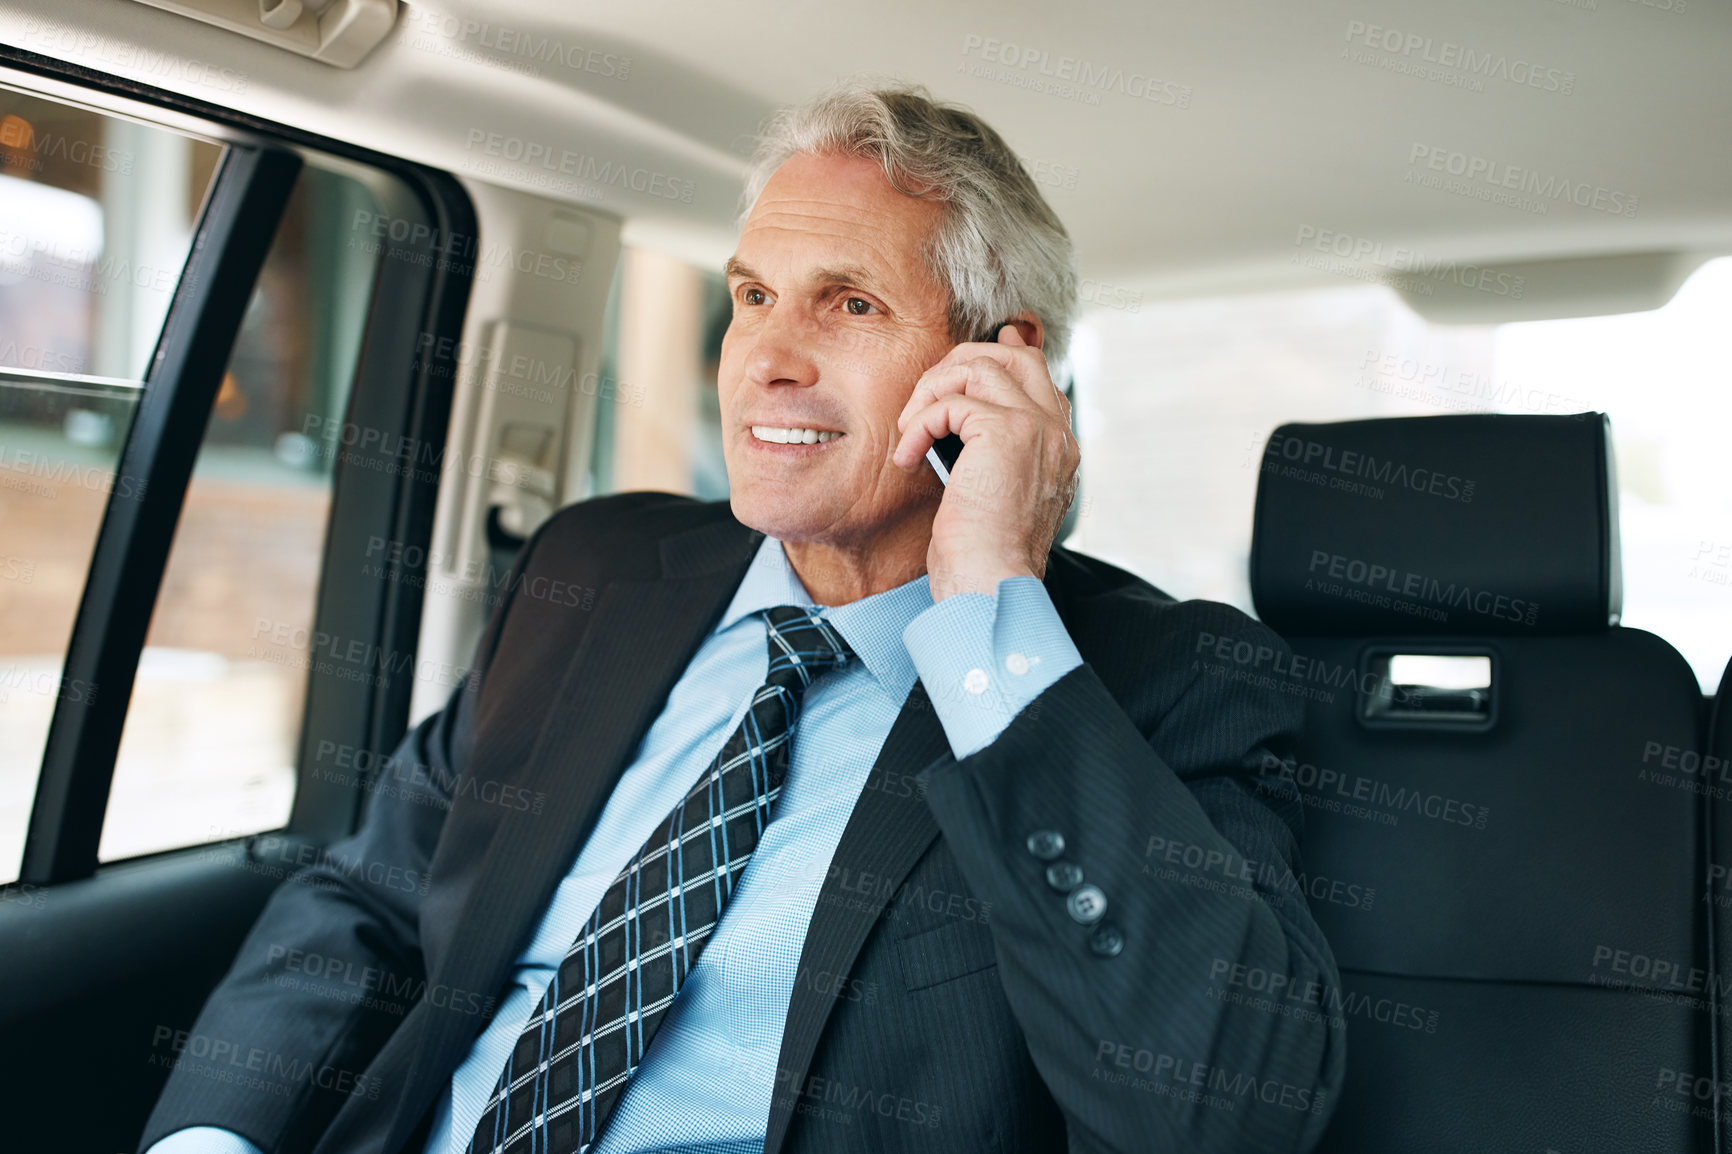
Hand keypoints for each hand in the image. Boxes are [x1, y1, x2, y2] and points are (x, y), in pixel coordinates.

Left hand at [893, 324, 1079, 601]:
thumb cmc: (983, 556)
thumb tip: (965, 419)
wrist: (990, 584)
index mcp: (1058, 448)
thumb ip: (991, 453)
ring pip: (980, 365)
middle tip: (925, 396)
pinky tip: (908, 456)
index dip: (1004, 353)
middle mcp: (1056, 432)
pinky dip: (918, 424)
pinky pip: (950, 402)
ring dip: (932, 390)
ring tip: (910, 429)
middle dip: (961, 362)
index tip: (970, 355)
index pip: (1038, 375)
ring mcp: (1035, 427)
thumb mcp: (994, 496)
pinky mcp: (1004, 432)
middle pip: (1014, 354)